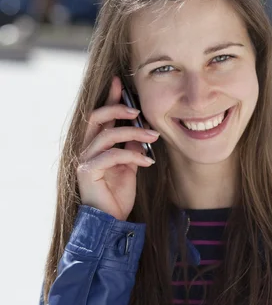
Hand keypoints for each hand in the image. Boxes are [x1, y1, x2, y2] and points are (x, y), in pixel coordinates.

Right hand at [77, 76, 158, 220]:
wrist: (110, 223)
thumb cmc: (116, 196)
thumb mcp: (129, 167)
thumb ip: (132, 148)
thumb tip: (142, 132)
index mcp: (94, 145)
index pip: (100, 115)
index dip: (109, 97)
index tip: (120, 82)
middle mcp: (85, 149)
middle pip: (96, 116)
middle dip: (117, 107)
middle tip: (138, 110)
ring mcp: (84, 160)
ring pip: (109, 134)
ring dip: (135, 132)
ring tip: (154, 136)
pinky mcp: (88, 171)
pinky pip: (113, 154)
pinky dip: (134, 155)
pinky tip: (147, 161)